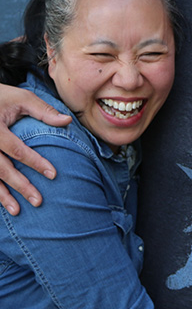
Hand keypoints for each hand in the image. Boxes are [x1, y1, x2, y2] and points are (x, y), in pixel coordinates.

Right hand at [0, 84, 70, 214]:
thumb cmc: (1, 97)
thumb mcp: (22, 98)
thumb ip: (44, 111)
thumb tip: (68, 121)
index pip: (17, 150)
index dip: (35, 162)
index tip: (53, 174)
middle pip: (1, 169)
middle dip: (20, 186)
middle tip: (39, 201)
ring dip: (2, 196)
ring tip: (17, 211)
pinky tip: (3, 204)